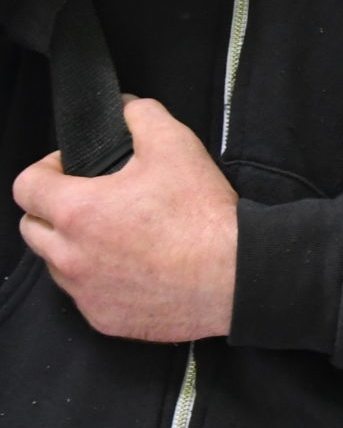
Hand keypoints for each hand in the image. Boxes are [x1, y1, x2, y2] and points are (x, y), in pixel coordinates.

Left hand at [15, 98, 237, 342]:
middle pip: (30, 228)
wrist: (232, 275)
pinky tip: (134, 267)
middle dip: (53, 209)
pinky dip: (99, 279)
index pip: (25, 186)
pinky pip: (84, 295)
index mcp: (77, 211)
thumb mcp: (177, 146)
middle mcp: (69, 256)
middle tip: (94, 200)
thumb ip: (142, 116)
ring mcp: (83, 292)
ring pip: (55, 264)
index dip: (46, 169)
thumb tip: (126, 108)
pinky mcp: (102, 318)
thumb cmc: (201, 214)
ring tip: (115, 235)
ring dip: (72, 247)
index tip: (72, 169)